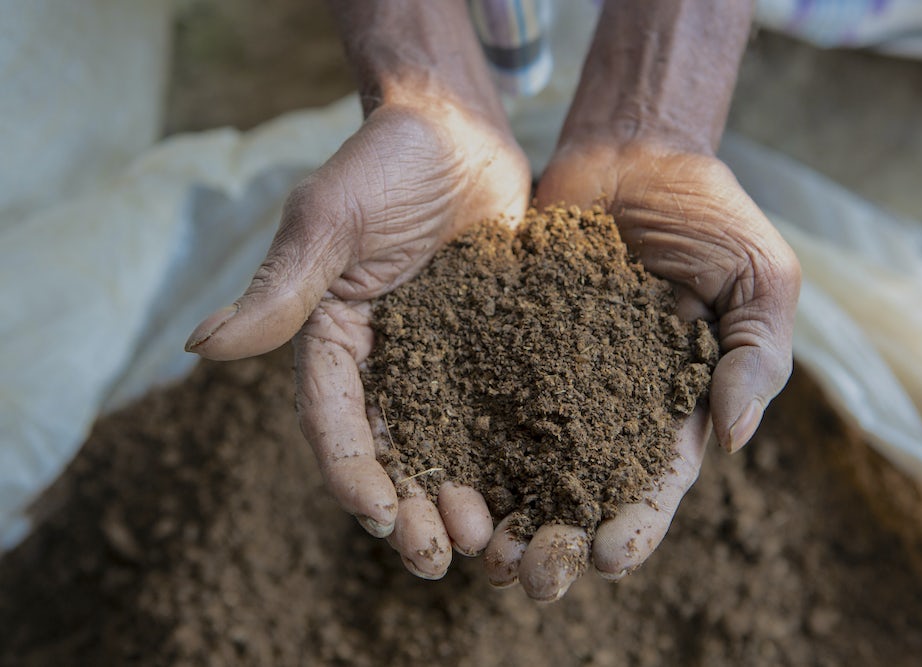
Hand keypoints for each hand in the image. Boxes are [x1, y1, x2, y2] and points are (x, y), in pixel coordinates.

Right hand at [186, 97, 530, 578]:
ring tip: (488, 542)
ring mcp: (443, 359)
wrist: (459, 131)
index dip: (353, 473)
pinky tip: (538, 492)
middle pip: (392, 452)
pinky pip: (501, 411)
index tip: (379, 515)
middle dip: (409, 510)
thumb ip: (281, 287)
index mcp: (334, 340)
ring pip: (447, 446)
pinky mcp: (494, 350)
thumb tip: (201, 348)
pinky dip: (512, 456)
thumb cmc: (385, 161)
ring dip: (460, 499)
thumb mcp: (330, 218)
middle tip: (436, 558)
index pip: (334, 421)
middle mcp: (386, 362)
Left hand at [480, 138, 799, 598]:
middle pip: (584, 486)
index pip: (657, 478)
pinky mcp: (504, 340)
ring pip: (524, 456)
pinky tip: (441, 475)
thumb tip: (733, 439)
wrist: (634, 154)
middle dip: (561, 538)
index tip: (608, 555)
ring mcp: (552, 373)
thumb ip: (755, 354)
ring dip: (504, 509)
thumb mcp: (759, 276)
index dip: (636, 521)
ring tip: (481, 551)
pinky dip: (463, 437)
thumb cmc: (710, 213)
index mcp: (673, 401)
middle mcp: (607, 401)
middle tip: (534, 577)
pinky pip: (481, 393)